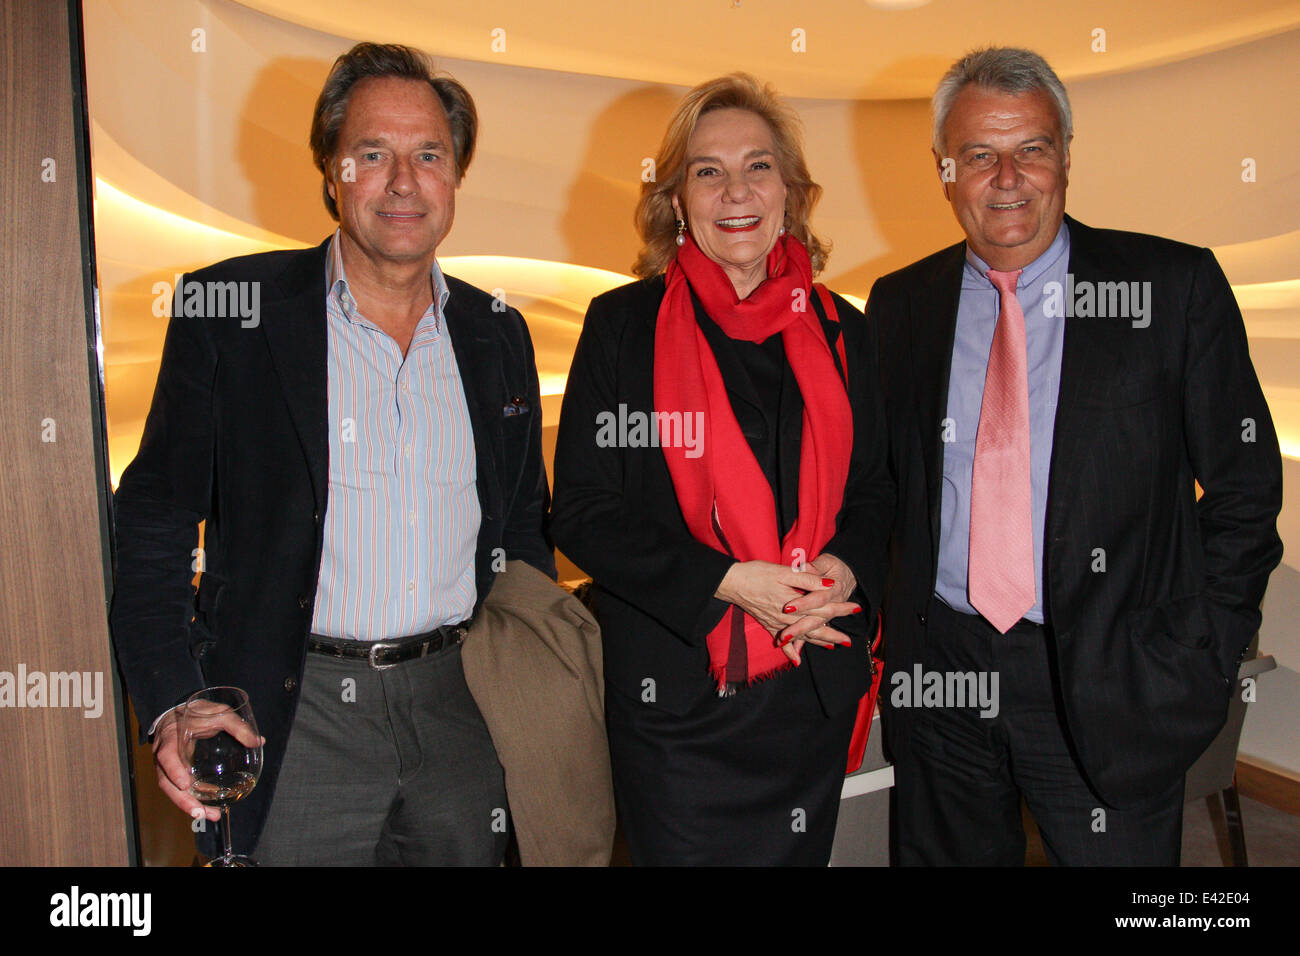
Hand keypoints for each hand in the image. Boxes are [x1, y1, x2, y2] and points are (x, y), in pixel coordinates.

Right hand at [152, 707, 263, 823]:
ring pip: (173, 791)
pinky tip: (211, 807)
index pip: (166, 756)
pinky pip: (182, 789)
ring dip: (190, 805)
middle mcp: (164, 756)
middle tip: (201, 813)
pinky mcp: (176, 773)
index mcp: (170, 738)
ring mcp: (168, 767)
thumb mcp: (218, 713)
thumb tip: (258, 741)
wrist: (181, 712)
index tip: (185, 784)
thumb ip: (236, 725)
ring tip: (212, 815)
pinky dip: (195, 799)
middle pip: (166, 783)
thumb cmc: (199, 712)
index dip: (174, 771)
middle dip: (183, 801)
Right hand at [714, 559, 859, 663]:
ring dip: (819, 642)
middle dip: (834, 632)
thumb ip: (808, 579)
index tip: (856, 609)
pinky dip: (790, 652)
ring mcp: (777, 623)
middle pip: (816, 626)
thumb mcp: (784, 571)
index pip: (824, 608)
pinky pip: (782, 642)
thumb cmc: (757, 573)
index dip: (841, 608)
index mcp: (795, 603)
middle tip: (849, 640)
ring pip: (803, 636)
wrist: (731, 582)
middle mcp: (788, 618)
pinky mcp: (768, 624)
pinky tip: (797, 660)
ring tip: (833, 646)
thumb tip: (829, 585)